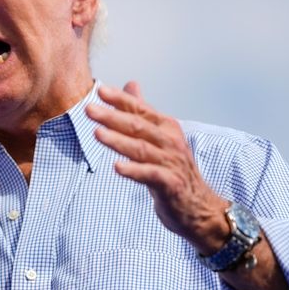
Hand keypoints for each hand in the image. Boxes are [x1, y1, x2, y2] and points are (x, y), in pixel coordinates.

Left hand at [85, 81, 229, 253]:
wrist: (199, 206)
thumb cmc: (173, 168)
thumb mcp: (160, 136)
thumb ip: (143, 111)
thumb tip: (131, 83)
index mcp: (166, 126)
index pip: (140, 109)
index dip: (120, 99)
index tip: (100, 90)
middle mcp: (170, 141)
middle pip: (137, 126)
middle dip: (112, 117)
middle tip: (89, 110)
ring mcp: (171, 162)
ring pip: (141, 148)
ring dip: (118, 141)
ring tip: (97, 134)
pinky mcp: (171, 184)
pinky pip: (150, 175)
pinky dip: (134, 170)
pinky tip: (117, 167)